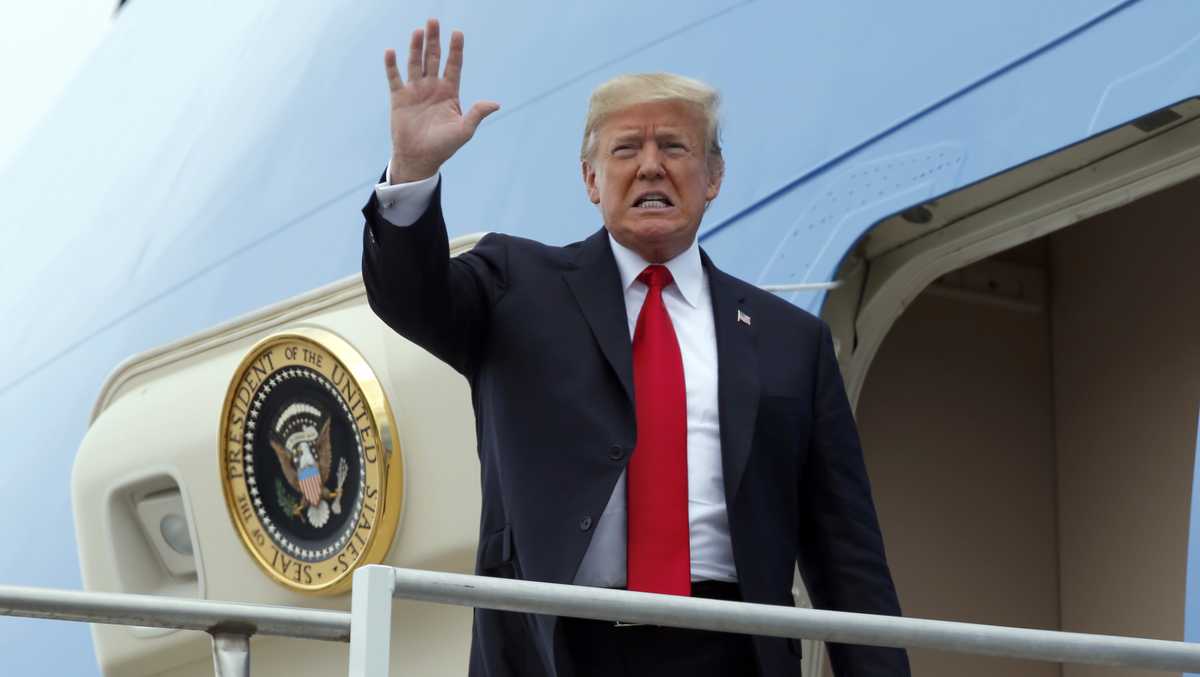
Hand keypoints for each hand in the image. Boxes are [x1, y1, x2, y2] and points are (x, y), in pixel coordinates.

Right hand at [385, 19, 499, 182]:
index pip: (454, 65)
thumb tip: (495, 103)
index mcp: (449, 92)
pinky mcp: (399, 97)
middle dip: (434, 40)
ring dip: (416, 47)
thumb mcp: (464, 130)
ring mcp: (415, 91)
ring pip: (416, 63)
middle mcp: (432, 87)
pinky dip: (392, 65)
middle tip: (434, 21)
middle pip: (434, 58)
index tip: (457, 33)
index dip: (456, 49)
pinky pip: (395, 77)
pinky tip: (391, 51)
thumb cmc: (444, 146)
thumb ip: (477, 114)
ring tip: (418, 31)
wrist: (420, 158)